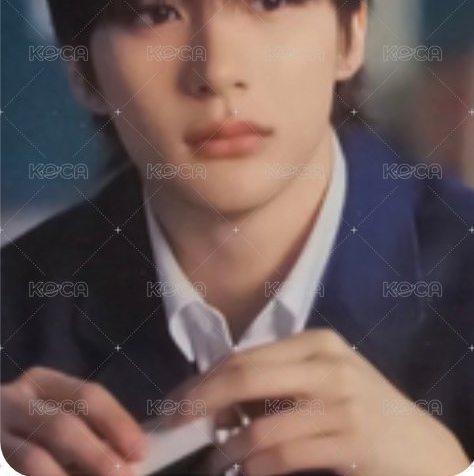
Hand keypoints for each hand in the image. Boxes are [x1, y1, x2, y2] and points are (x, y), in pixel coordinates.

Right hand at [1, 366, 146, 475]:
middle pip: (62, 427)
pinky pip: (21, 474)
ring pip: (35, 461)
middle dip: (97, 455)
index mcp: (42, 383)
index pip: (88, 395)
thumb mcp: (55, 411)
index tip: (140, 451)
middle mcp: (16, 403)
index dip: (117, 422)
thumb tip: (132, 453)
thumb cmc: (32, 425)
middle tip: (125, 475)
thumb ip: (89, 426)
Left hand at [168, 329, 470, 475]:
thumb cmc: (361, 408)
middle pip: (246, 378)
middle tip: (174, 425)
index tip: (175, 401)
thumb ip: (277, 381)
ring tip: (214, 463)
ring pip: (261, 427)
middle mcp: (328, 365)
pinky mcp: (350, 441)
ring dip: (226, 450)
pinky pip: (284, 458)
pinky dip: (254, 469)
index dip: (204, 380)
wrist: (419, 446)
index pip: (245, 357)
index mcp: (316, 342)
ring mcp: (342, 403)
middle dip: (201, 403)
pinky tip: (243, 473)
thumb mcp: (322, 381)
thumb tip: (215, 399)